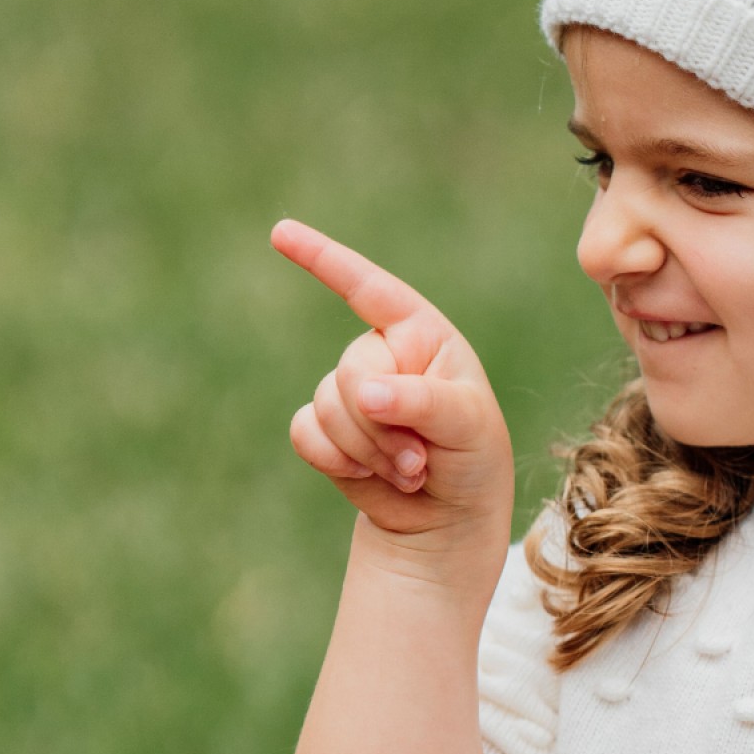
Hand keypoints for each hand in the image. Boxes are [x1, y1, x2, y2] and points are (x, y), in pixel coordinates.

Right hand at [272, 220, 515, 564]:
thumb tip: (364, 394)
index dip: (325, 260)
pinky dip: (335, 461)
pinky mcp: (325, 431)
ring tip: (411, 472)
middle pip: (350, 371)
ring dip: (367, 450)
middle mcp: (381, 355)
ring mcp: (348, 392)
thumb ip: (421, 402)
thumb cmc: (473, 460)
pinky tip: (370, 478)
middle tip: (420, 460)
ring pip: (326, 406)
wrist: (449, 520)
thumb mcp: (468, 426)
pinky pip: (305, 433)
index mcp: (420, 334)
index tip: (280, 233)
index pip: (370, 290)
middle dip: (382, 425)